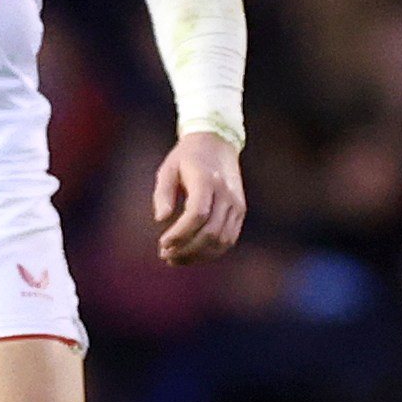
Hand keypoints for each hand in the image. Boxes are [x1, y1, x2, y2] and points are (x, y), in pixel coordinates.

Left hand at [152, 131, 245, 265]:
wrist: (218, 143)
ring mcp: (236, 203)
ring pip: (222, 240)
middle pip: (210, 232)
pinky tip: (193, 254)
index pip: (197, 214)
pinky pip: (229, 239)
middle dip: (187, 249)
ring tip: (176, 259)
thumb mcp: (168, 168)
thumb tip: (161, 219)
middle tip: (165, 255)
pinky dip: (212, 252)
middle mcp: (226, 193)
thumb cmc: (187, 157)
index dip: (180, 234)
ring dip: (199, 255)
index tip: (162, 243)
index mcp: (206, 179)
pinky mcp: (240, 211)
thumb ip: (162, 193)